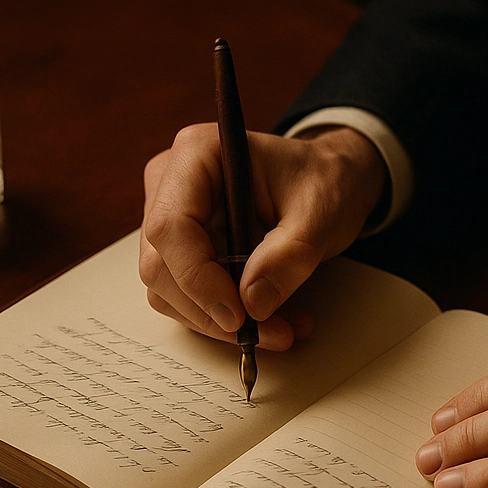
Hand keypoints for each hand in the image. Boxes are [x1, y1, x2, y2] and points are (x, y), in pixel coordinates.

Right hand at [140, 124, 385, 348]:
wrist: (326, 182)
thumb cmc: (322, 181)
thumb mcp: (321, 212)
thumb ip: (290, 255)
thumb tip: (253, 302)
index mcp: (197, 155)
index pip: (170, 227)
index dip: (198, 279)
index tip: (239, 315)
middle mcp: (171, 185)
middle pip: (161, 267)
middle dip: (211, 312)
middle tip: (269, 332)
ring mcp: (171, 221)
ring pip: (168, 292)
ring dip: (220, 324)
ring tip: (281, 328)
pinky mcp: (181, 252)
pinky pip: (186, 299)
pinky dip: (223, 321)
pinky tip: (269, 320)